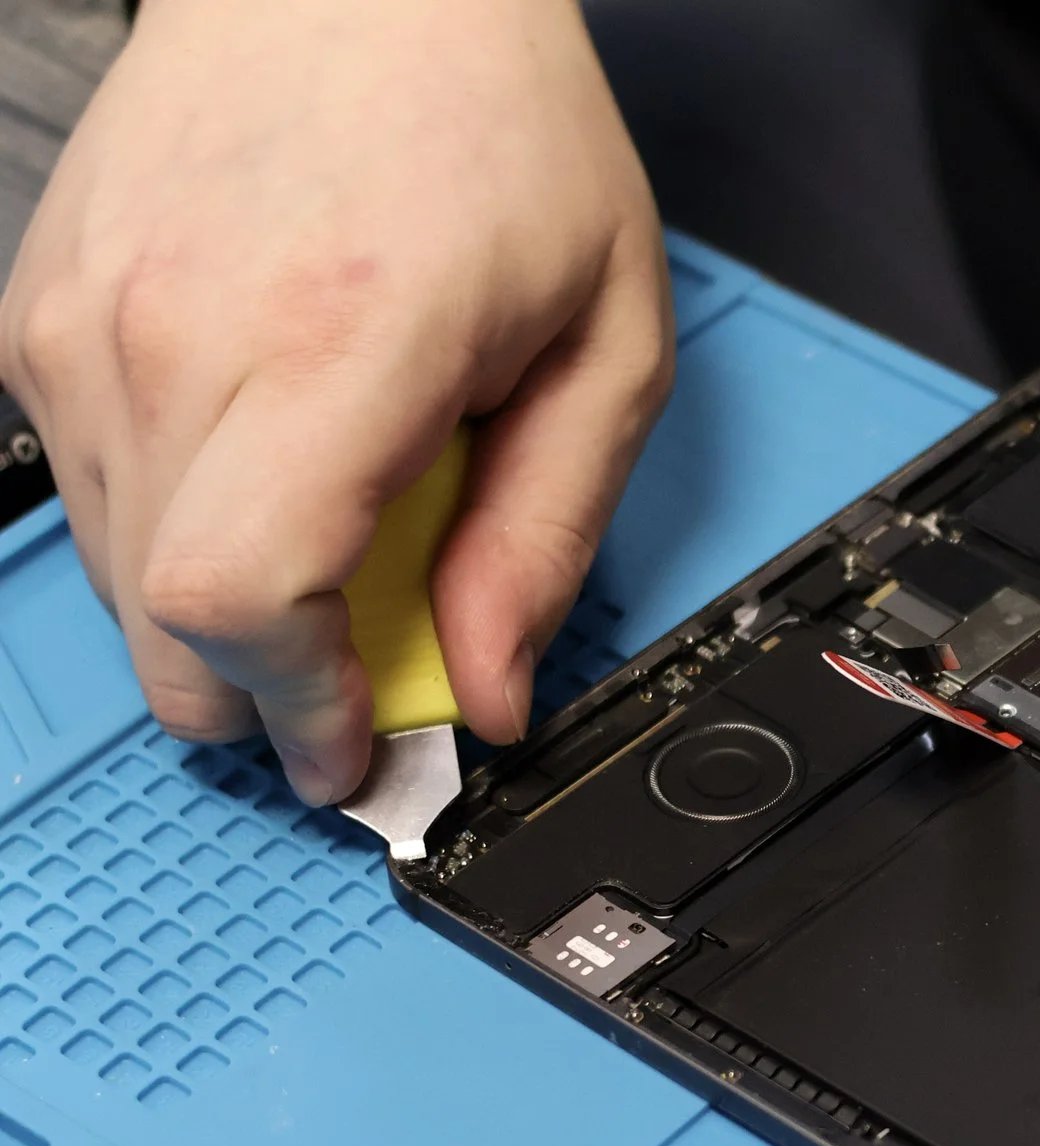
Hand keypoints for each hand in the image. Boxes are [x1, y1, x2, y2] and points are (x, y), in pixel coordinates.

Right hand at [0, 0, 671, 801]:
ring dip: (221, 617)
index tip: (361, 749)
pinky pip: (89, 494)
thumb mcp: (609, 343)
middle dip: (264, 701)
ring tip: (334, 543)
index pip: (242, 600)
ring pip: (116, 579)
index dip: (301, 713)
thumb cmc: (496, 129)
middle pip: (164, 627)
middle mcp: (174, 335)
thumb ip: (547, 535)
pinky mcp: (36, 316)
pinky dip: (173, 531)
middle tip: (361, 683)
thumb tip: (494, 689)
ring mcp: (80, 323)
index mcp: (334, 343)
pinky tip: (264, 467)